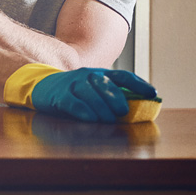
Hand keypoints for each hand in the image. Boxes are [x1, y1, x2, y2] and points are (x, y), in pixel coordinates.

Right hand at [6, 63, 158, 122]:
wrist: (42, 85)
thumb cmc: (75, 93)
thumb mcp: (93, 91)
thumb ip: (112, 99)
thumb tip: (138, 111)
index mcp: (100, 74)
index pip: (123, 76)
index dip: (139, 84)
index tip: (153, 94)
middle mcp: (87, 76)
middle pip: (105, 84)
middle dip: (116, 98)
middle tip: (122, 112)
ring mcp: (72, 84)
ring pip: (90, 94)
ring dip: (101, 108)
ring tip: (108, 120)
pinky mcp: (59, 95)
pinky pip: (73, 103)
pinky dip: (83, 111)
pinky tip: (90, 119)